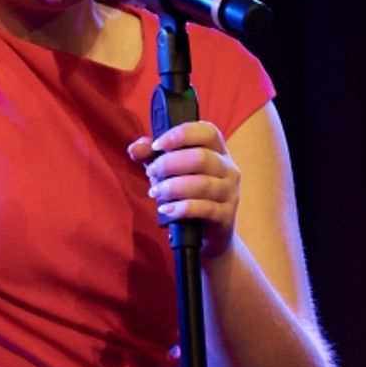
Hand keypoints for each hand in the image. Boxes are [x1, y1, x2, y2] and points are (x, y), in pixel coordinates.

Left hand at [128, 122, 240, 258]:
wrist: (207, 234)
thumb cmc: (188, 194)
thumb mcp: (169, 171)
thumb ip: (151, 156)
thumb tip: (135, 148)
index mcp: (217, 151)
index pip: (207, 131)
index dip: (181, 134)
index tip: (158, 145)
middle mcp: (228, 169)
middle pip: (201, 158)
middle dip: (170, 164)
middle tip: (151, 172)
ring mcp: (230, 193)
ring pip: (202, 184)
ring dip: (173, 187)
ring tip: (155, 192)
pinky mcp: (226, 216)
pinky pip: (204, 208)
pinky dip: (181, 208)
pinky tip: (166, 209)